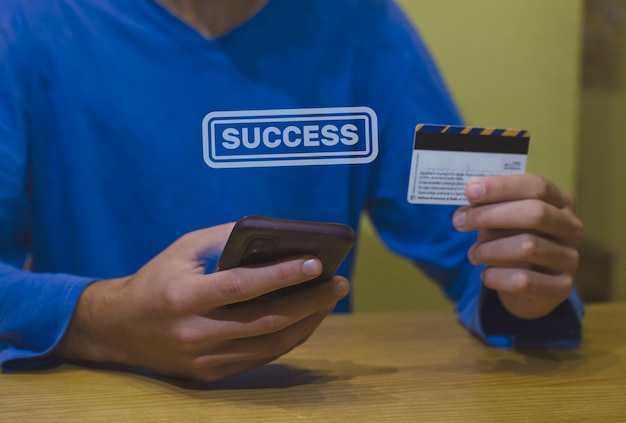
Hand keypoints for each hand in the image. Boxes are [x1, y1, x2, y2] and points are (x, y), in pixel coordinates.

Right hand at [54, 223, 349, 381]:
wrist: (119, 328)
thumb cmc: (157, 279)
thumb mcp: (182, 249)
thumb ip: (224, 240)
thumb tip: (274, 237)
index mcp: (182, 297)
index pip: (241, 286)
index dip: (282, 275)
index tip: (317, 263)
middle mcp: (193, 333)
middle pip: (265, 320)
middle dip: (309, 302)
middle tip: (339, 282)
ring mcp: (202, 359)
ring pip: (269, 344)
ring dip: (307, 321)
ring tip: (330, 298)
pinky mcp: (210, 374)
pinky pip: (261, 358)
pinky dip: (288, 337)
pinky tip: (307, 318)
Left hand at [452, 174, 582, 319]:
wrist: (528, 287)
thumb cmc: (511, 241)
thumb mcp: (501, 220)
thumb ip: (487, 208)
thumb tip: (467, 201)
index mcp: (560, 202)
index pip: (536, 186)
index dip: (501, 187)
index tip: (470, 191)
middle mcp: (571, 228)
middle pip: (536, 213)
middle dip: (490, 215)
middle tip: (459, 222)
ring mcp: (569, 259)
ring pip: (528, 247)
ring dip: (490, 249)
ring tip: (473, 254)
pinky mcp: (560, 289)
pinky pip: (523, 281)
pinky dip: (495, 276)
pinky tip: (485, 274)